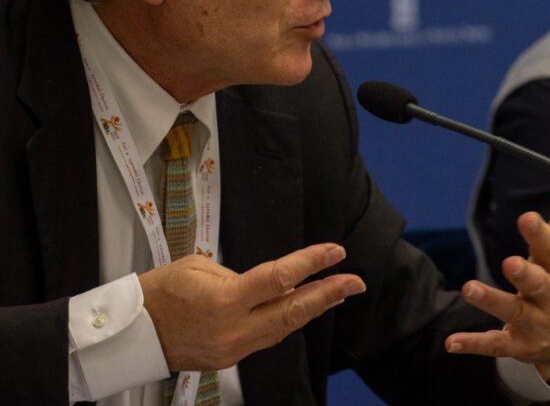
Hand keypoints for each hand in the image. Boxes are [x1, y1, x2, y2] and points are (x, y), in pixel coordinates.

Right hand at [140, 242, 365, 370]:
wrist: (132, 333)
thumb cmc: (160, 293)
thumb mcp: (198, 268)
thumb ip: (240, 276)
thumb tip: (271, 283)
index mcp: (225, 300)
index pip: (280, 278)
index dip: (313, 264)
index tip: (335, 252)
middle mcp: (234, 328)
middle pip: (293, 310)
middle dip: (329, 294)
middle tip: (355, 281)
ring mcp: (234, 347)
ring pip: (285, 327)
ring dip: (313, 308)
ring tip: (338, 291)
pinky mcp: (230, 358)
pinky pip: (268, 337)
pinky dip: (288, 320)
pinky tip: (303, 308)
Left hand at [444, 166, 549, 382]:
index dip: (539, 233)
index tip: (527, 218)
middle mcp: (549, 294)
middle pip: (536, 282)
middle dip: (524, 274)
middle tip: (509, 263)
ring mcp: (534, 322)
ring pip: (512, 311)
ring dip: (491, 301)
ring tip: (469, 289)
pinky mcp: (518, 344)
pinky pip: (495, 345)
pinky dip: (473, 344)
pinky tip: (452, 342)